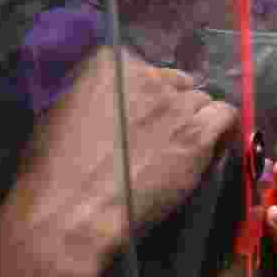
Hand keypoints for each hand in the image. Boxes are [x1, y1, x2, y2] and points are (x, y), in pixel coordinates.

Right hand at [0, 46, 237, 276]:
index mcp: (110, 64)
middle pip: (175, 82)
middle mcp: (149, 76)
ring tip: (178, 147)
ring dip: (192, 119)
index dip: (141, 93)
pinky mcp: (197, 135)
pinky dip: (219, 127)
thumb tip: (108, 101)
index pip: (141, 66)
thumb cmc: (52, 170)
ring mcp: (176, 105)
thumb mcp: (59, 112)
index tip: (134, 114)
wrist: (73, 212)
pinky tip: (208, 144)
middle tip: (157, 135)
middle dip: (169, 105)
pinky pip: (225, 115)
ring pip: (200, 100)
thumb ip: (92, 95)